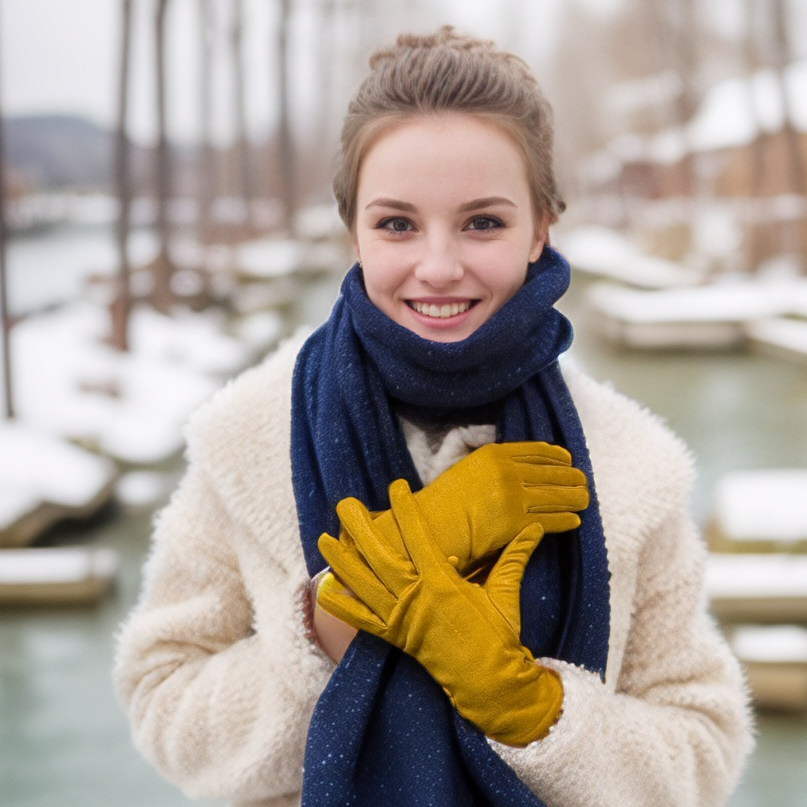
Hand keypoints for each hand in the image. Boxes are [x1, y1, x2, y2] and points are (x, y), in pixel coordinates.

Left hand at [318, 479, 563, 746]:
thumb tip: (535, 528)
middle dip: (360, 529)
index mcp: (443, 583)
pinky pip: (361, 621)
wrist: (488, 683)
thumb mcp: (505, 594)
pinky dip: (342, 606)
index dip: (406, 510)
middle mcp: (416, 598)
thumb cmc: (498, 637)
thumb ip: (514, 557)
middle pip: (381, 557)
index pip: (419, 538)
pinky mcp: (394, 639)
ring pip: (365, 585)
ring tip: (324, 539)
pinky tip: (323, 590)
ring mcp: (401, 619)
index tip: (397, 486)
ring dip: (343, 561)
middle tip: (345, 504)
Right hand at [362, 442, 588, 574]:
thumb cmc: (444, 501)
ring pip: (556, 495)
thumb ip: (495, 465)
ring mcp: (513, 497)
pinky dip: (566, 520)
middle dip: (572, 478)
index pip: (537, 451)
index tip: (568, 460)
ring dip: (575, 499)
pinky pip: (550, 519)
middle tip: (584, 483)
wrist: (431, 526)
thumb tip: (523, 468)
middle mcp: (507, 472)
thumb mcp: (468, 468)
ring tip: (584, 501)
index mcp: (494, 454)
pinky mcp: (516, 523)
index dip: (557, 456)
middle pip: (551, 472)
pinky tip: (574, 520)